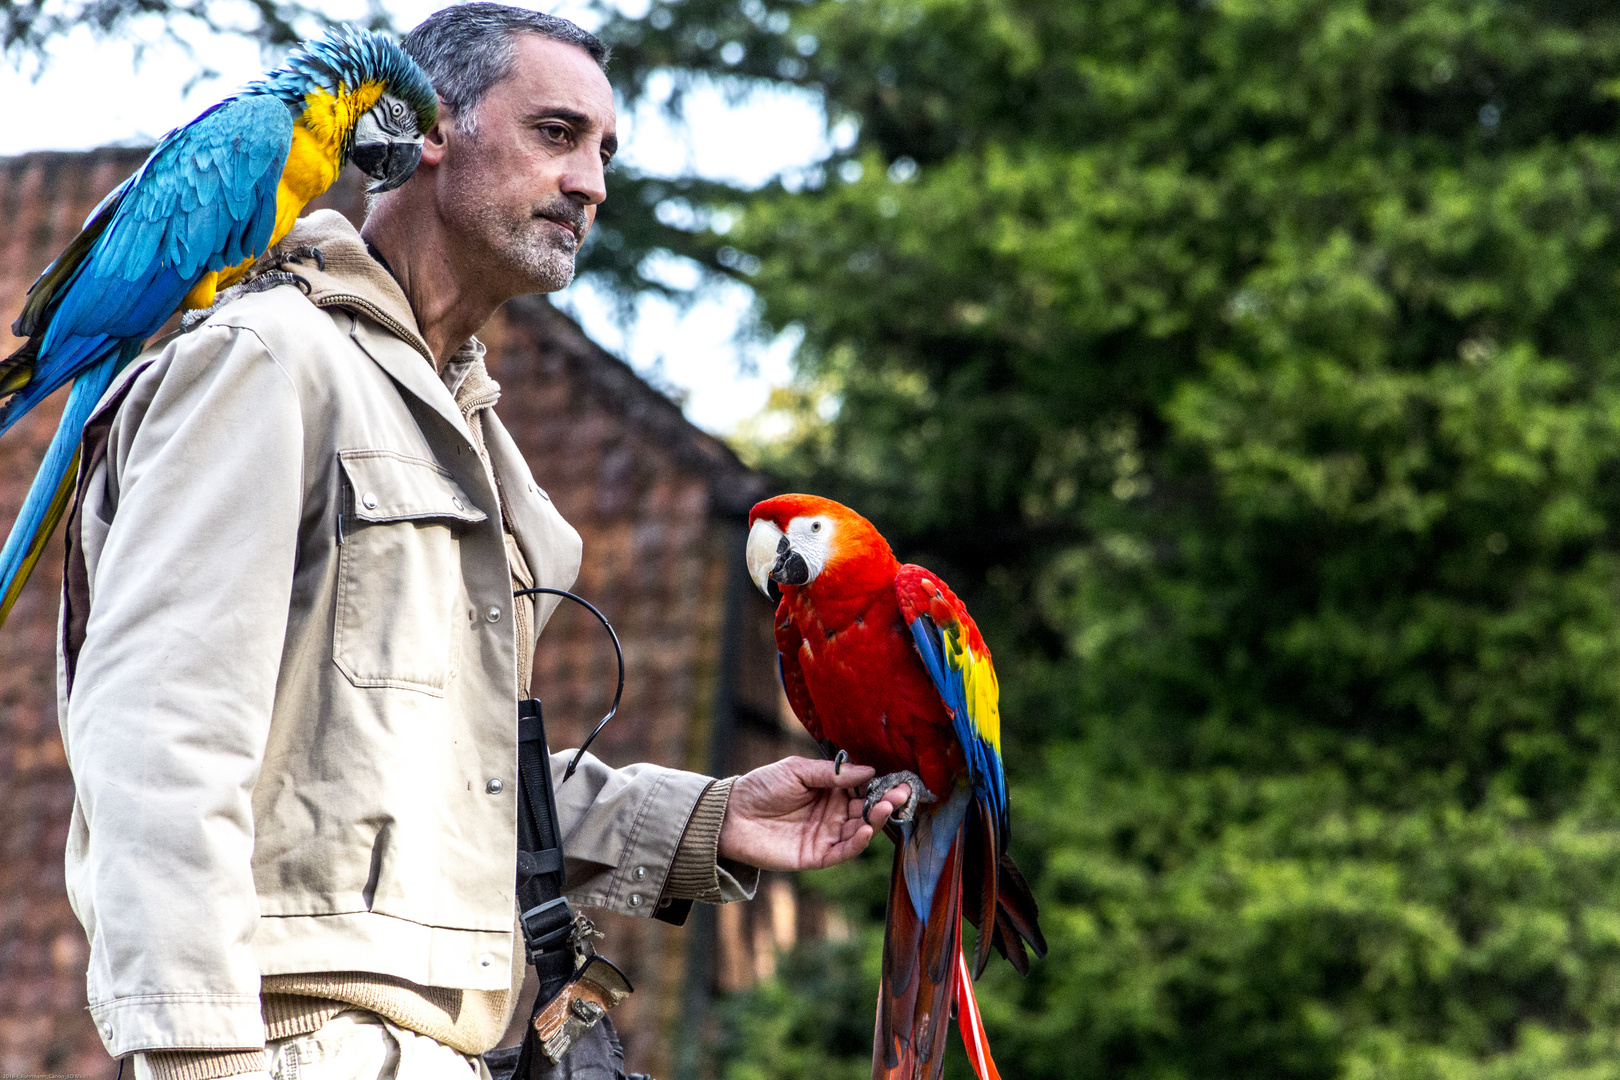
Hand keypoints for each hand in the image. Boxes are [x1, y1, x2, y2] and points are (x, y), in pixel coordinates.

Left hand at [718, 756, 910, 871]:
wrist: (731, 815)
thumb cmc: (761, 786)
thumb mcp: (797, 770)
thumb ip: (832, 774)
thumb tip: (869, 772)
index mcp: (831, 790)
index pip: (865, 788)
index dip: (883, 785)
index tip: (901, 779)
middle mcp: (834, 813)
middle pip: (868, 810)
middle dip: (887, 802)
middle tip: (902, 794)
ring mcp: (827, 835)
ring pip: (861, 830)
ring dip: (876, 820)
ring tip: (886, 807)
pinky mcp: (817, 856)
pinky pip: (844, 852)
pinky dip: (858, 843)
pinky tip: (866, 830)